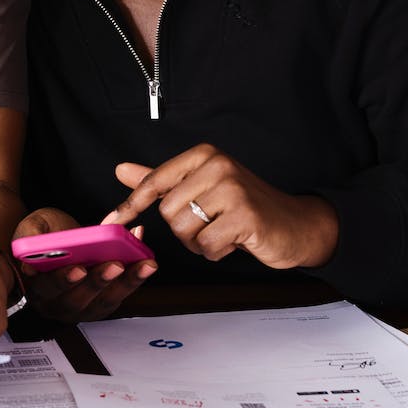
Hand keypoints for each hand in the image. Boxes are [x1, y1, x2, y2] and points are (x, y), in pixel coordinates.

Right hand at [14, 207, 157, 322]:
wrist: (60, 240)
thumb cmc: (45, 235)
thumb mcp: (31, 226)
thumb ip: (29, 236)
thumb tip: (29, 257)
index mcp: (37, 287)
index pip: (48, 288)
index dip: (63, 280)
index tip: (78, 268)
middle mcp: (58, 304)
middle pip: (78, 300)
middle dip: (99, 282)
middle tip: (116, 264)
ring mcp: (82, 308)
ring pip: (104, 302)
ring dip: (127, 283)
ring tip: (144, 264)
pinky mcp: (102, 304)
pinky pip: (120, 295)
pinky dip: (136, 278)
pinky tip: (147, 259)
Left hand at [103, 147, 339, 268]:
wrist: (296, 225)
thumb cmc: (244, 207)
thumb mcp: (200, 188)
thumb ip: (161, 180)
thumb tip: (121, 170)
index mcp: (204, 155)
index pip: (155, 181)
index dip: (131, 205)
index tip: (111, 221)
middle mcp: (218, 166)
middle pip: (168, 213)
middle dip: (184, 229)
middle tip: (211, 224)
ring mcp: (233, 189)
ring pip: (184, 231)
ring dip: (200, 242)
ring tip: (224, 231)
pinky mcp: (245, 216)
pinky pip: (206, 246)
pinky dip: (216, 252)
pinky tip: (236, 240)